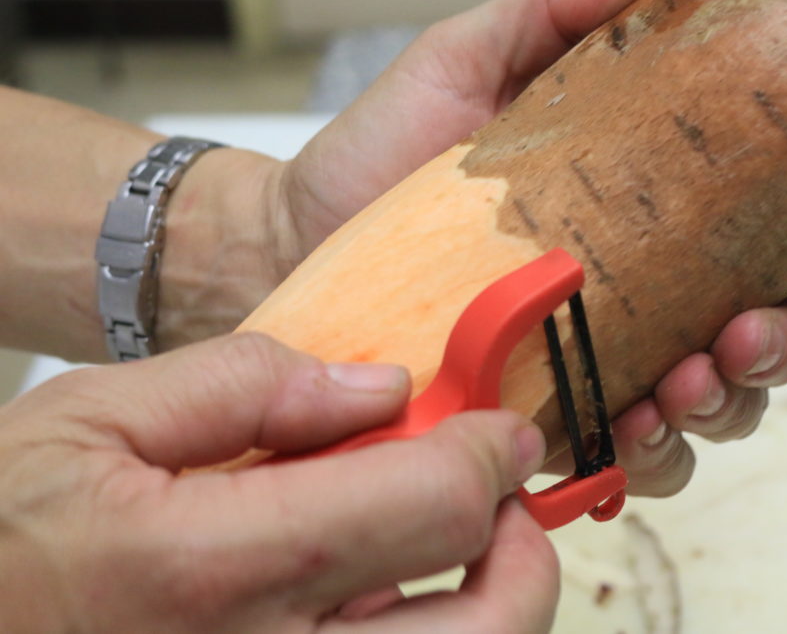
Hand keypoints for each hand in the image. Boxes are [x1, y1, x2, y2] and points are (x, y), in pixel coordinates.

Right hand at [0, 334, 556, 631]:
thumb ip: (245, 387)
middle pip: (489, 630)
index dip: (490, 454)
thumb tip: (382, 387)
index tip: (503, 430)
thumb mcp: (92, 420)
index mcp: (216, 568)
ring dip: (485, 611)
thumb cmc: (1, 535)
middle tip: (500, 505)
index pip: (430, 506)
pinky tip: (367, 603)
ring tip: (450, 553)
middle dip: (523, 557)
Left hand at [271, 0, 786, 496]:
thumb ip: (574, 3)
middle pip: (759, 334)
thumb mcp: (476, 55)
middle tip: (748, 332)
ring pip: (709, 408)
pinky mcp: (544, 419)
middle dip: (779, 343)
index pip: (771, 239)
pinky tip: (628, 432)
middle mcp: (639, 294)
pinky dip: (649, 456)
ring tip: (688, 383)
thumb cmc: (385, 155)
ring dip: (723, 405)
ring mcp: (595, 364)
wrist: (294, 239)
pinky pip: (628, 461)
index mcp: (649, 214)